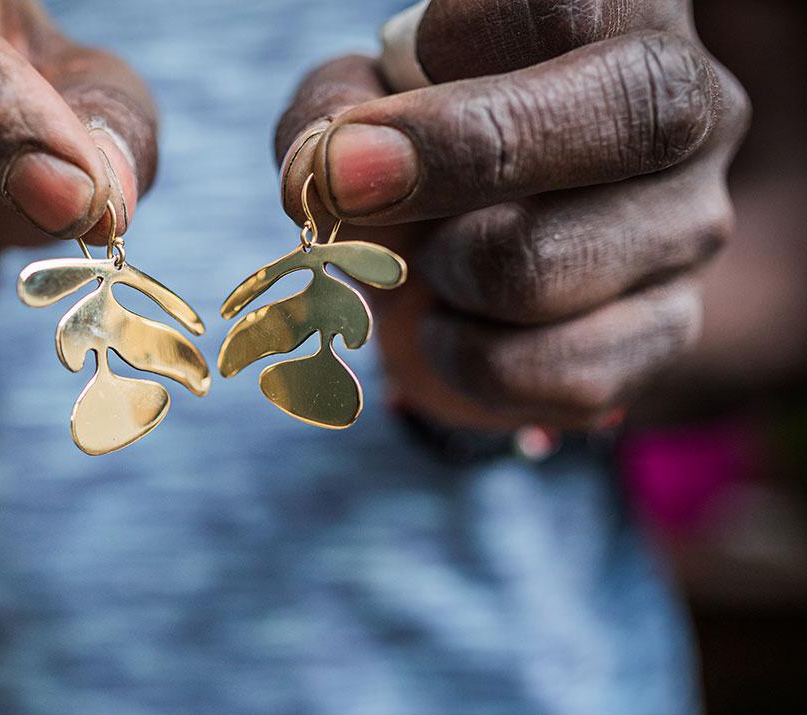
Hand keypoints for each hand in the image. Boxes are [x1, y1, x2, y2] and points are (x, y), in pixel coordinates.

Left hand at [277, 0, 749, 430]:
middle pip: (626, 118)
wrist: (462, 262)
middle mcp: (693, 109)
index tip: (364, 125)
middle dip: (460, 163)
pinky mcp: (667, 330)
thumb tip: (334, 168)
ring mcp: (692, 226)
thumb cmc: (415, 152)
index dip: (449, 65)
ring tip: (436, 258)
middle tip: (360, 195)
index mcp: (626, 14)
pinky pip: (545, 368)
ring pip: (541, 266)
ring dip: (443, 274)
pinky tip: (455, 325)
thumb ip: (332, 113)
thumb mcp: (360, 105)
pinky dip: (460, 357)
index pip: (566, 8)